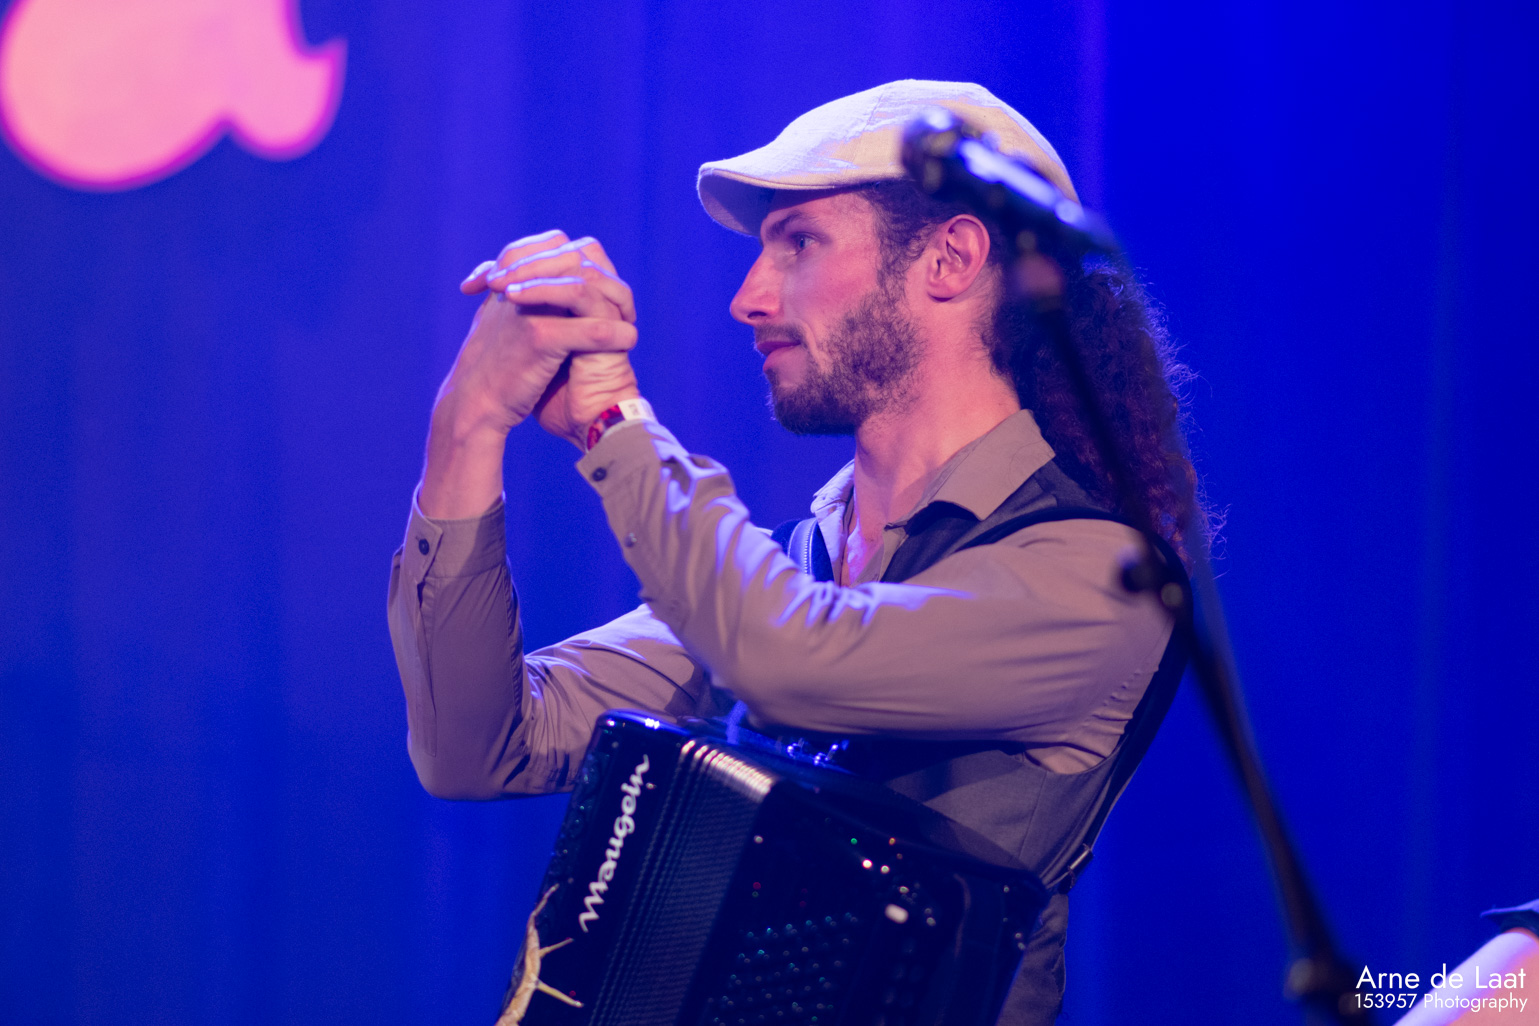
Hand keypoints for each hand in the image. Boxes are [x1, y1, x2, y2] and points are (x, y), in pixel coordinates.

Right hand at [420, 231, 639, 518]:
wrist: (473, 402)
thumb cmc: (489, 366)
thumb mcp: (498, 320)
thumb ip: (519, 296)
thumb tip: (547, 283)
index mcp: (509, 277)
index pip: (555, 244)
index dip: (586, 259)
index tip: (606, 283)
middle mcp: (517, 285)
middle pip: (574, 257)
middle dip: (605, 277)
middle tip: (624, 303)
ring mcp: (528, 308)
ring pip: (584, 287)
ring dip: (615, 301)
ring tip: (629, 319)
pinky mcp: (539, 337)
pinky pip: (591, 328)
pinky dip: (615, 333)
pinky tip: (628, 340)